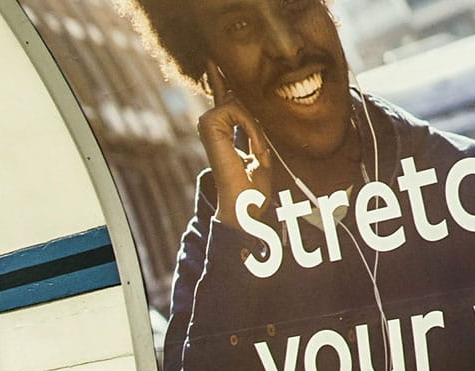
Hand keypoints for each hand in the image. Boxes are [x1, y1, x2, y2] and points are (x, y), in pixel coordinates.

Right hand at [197, 64, 273, 221]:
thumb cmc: (255, 185)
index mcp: (224, 129)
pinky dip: (252, 129)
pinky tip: (255, 150)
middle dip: (252, 112)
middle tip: (259, 146)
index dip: (220, 79)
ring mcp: (209, 124)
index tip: (214, 61)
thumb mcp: (263, 148)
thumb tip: (266, 105)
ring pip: (239, 102)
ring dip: (257, 126)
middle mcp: (213, 123)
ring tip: (260, 152)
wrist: (245, 205)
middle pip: (238, 95)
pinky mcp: (209, 126)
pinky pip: (237, 110)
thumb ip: (258, 126)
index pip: (225, 97)